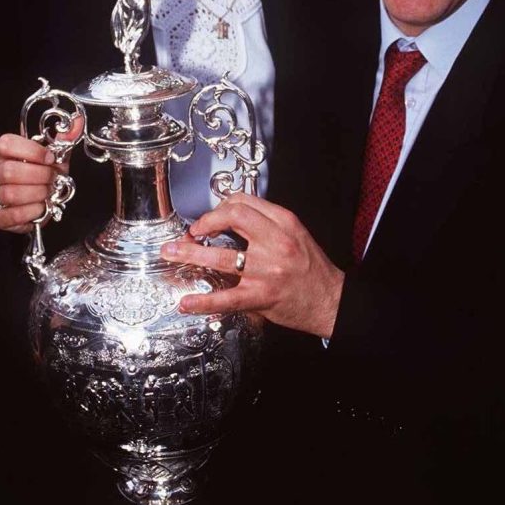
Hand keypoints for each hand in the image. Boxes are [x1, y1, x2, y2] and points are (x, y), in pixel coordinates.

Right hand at [0, 117, 82, 232]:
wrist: (36, 204)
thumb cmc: (41, 177)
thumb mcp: (54, 157)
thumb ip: (64, 140)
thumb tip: (77, 120)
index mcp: (4, 153)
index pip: (7, 144)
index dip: (32, 151)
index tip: (51, 158)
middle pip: (9, 171)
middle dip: (39, 176)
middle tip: (52, 179)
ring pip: (10, 193)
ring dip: (37, 194)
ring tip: (48, 193)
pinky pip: (12, 214)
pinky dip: (32, 212)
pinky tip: (40, 207)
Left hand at [160, 195, 344, 338]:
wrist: (332, 301)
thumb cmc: (313, 269)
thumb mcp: (296, 234)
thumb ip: (267, 223)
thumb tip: (231, 215)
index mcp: (284, 224)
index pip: (245, 202)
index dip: (220, 207)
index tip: (210, 217)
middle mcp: (276, 243)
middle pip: (232, 218)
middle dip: (204, 222)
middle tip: (191, 231)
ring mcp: (267, 271)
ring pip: (221, 257)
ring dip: (190, 254)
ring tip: (172, 253)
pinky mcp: (261, 297)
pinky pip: (226, 298)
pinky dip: (203, 301)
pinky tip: (187, 302)